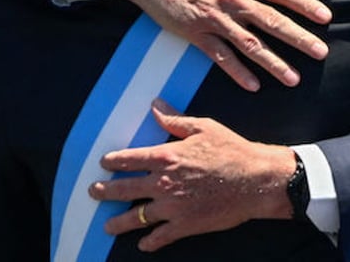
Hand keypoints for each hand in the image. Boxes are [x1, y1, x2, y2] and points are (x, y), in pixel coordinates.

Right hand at [87, 0, 331, 90]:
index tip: (325, 17)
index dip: (304, 4)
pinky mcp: (196, 33)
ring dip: (273, 62)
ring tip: (293, 78)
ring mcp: (215, 18)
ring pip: (249, 44)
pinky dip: (237, 71)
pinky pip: (220, 56)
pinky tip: (253, 85)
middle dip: (298, 38)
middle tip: (320, 52)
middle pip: (271, 21)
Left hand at [88, 99, 294, 251]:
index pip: (129, 159)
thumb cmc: (232, 150)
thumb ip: (175, 119)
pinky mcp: (185, 225)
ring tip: (107, 226)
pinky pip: (159, 237)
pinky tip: (143, 243)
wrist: (256, 179)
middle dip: (105, 191)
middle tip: (93, 192)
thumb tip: (155, 106)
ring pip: (135, 218)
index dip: (113, 161)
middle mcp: (164, 183)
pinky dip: (149, 242)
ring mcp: (172, 207)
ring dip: (118, 222)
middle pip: (124, 189)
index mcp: (167, 156)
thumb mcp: (203, 127)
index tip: (104, 162)